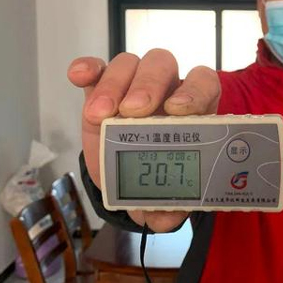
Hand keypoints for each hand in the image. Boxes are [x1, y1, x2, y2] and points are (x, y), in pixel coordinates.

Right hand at [67, 49, 220, 230]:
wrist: (125, 177)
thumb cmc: (156, 178)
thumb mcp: (166, 197)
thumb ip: (171, 207)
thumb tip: (164, 217)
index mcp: (192, 110)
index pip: (203, 84)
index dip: (195, 91)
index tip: (178, 110)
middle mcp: (165, 90)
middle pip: (162, 66)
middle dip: (149, 84)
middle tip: (133, 112)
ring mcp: (132, 85)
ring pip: (129, 64)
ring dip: (114, 84)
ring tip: (100, 115)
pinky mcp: (101, 89)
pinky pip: (97, 69)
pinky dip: (88, 69)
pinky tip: (79, 76)